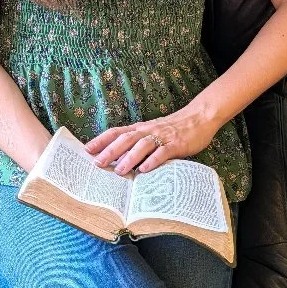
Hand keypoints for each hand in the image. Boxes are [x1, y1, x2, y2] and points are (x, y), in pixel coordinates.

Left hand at [84, 103, 218, 175]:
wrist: (199, 117)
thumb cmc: (174, 128)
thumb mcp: (153, 132)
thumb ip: (139, 143)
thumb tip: (119, 160)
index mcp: (141, 128)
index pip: (117, 132)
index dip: (101, 140)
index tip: (87, 149)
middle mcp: (148, 130)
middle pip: (125, 139)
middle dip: (110, 151)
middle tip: (97, 163)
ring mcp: (162, 136)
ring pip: (142, 145)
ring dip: (130, 158)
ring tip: (120, 170)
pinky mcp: (176, 143)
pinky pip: (163, 152)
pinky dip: (153, 160)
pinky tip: (145, 169)